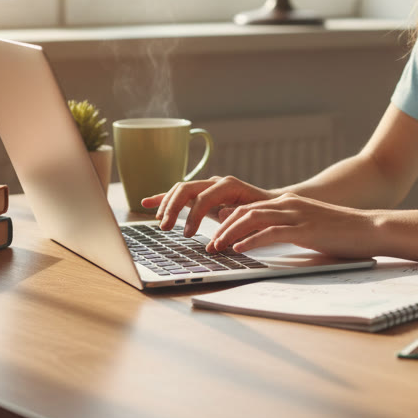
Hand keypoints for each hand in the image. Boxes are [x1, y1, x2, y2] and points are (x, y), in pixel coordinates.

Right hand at [140, 175, 276, 236]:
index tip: (188, 234)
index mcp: (228, 186)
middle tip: (165, 227)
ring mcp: (206, 186)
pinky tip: (146, 202)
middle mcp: (215, 182)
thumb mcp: (255, 218)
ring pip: (180, 189)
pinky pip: (179, 194)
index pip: (203, 196)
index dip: (193, 215)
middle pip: (186, 188)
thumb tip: (220, 216)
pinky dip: (163, 197)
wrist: (270, 205)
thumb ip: (240, 216)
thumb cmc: (264, 213)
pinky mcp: (201, 194)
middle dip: (173, 207)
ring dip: (166, 204)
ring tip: (159, 221)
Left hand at [208, 192, 378, 258]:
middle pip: (245, 211)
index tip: (216, 238)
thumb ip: (287, 228)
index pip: (248, 208)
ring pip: (252, 219)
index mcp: (288, 202)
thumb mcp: (308, 226)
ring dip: (231, 234)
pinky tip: (240, 249)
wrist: (370, 228)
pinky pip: (271, 233)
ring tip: (218, 248)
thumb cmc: (341, 232)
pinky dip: (251, 241)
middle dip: (223, 229)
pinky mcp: (305, 230)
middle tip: (211, 246)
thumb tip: (265, 240)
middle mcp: (289, 204)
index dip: (228, 222)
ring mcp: (297, 215)